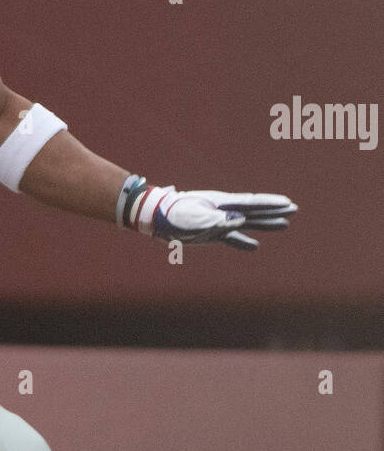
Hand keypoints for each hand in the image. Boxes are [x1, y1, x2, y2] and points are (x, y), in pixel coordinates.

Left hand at [129, 184, 296, 249]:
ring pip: (247, 223)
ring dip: (265, 225)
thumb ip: (218, 219)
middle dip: (274, 210)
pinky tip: (254, 247)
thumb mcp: (195, 217)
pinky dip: (243, 242)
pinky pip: (231, 238)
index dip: (270, 203)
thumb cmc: (174, 214)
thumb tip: (241, 221)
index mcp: (221, 203)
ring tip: (284, 225)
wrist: (156, 216)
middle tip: (294, 209)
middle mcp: (223, 210)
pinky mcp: (210, 233)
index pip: (251, 203)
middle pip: (254, 210)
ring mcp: (218, 221)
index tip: (288, 203)